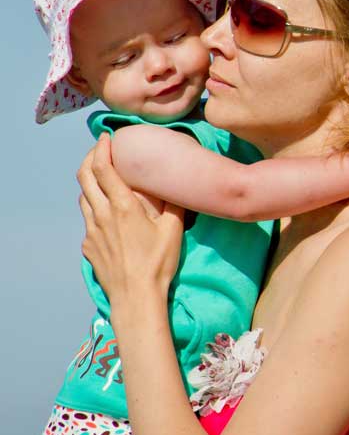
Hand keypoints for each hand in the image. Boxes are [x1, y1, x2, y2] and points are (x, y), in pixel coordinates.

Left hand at [78, 134, 184, 309]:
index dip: (103, 149)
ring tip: (102, 179)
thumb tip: (179, 186)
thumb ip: (174, 204)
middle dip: (90, 159)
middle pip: (85, 177)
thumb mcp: (174, 230)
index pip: (104, 168)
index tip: (107, 138)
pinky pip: (87, 220)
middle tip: (100, 151)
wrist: (135, 296)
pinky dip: (93, 208)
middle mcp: (102, 214)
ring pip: (83, 197)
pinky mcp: (88, 246)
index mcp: (123, 206)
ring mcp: (91, 231)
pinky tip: (106, 214)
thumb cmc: (157, 263)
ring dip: (90, 183)